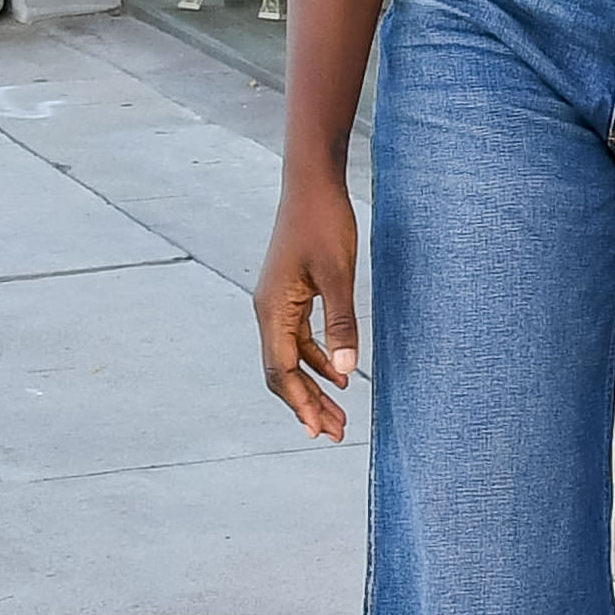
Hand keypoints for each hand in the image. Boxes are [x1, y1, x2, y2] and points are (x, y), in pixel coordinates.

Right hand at [254, 165, 360, 439]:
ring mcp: (276, 302)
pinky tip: (340, 374)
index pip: (281, 369)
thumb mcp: (339, 274)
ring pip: (291, 357)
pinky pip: (298, 338)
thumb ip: (342, 322)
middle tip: (335, 433)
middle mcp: (267, 309)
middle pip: (282, 370)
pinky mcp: (290, 293)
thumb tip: (346, 371)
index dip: (300, 402)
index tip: (320, 429)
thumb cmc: (324, 222)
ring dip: (314, 385)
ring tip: (340, 414)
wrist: (312, 182)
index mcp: (273, 308)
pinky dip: (317, 359)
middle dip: (308, 403)